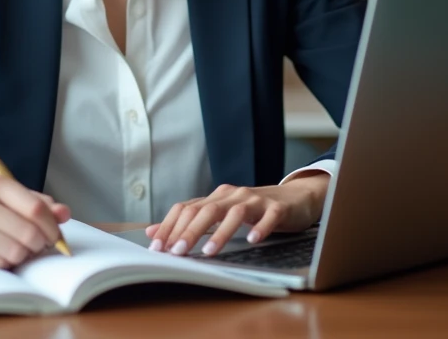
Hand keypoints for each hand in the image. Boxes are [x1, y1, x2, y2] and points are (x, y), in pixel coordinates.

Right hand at [0, 174, 70, 268]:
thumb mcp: (5, 191)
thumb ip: (36, 201)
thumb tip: (65, 214)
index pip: (35, 209)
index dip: (52, 227)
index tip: (55, 236)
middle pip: (28, 234)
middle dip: (40, 244)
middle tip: (39, 245)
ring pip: (14, 252)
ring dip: (24, 255)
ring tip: (20, 249)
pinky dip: (6, 262)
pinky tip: (2, 253)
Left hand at [145, 173, 329, 256]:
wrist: (295, 197)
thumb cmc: (255, 210)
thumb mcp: (220, 213)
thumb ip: (189, 221)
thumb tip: (152, 231)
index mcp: (217, 197)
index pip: (187, 208)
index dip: (170, 226)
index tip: (157, 247)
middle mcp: (233, 195)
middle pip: (207, 210)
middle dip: (190, 232)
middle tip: (177, 252)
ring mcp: (256, 200)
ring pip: (235, 213)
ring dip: (221, 233)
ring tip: (209, 252)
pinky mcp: (278, 208)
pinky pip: (269, 217)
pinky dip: (260, 227)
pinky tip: (252, 241)